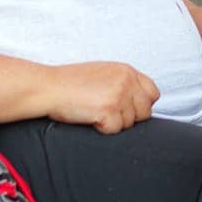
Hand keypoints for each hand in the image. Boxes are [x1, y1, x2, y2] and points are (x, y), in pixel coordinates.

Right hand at [45, 61, 159, 133]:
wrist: (49, 87)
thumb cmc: (70, 83)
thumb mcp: (103, 73)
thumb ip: (123, 83)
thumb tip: (138, 100)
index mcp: (126, 70)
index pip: (153, 93)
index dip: (141, 105)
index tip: (127, 109)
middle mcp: (127, 81)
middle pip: (145, 111)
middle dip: (130, 118)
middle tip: (108, 115)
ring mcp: (119, 95)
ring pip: (130, 123)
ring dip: (113, 123)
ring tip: (94, 112)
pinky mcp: (108, 110)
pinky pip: (115, 130)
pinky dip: (103, 129)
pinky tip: (89, 118)